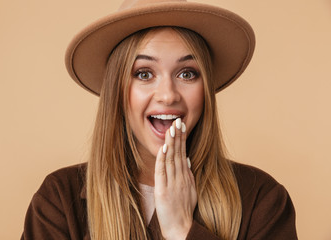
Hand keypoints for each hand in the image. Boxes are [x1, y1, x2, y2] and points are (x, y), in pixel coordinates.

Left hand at [154, 118, 196, 239]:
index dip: (182, 139)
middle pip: (179, 153)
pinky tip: (164, 148)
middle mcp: (181, 178)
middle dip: (178, 136)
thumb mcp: (189, 190)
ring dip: (171, 143)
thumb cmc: (184, 211)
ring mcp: (173, 183)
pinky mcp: (163, 190)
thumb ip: (188, 174)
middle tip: (178, 120)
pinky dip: (163, 159)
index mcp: (186, 177)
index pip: (184, 153)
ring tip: (171, 128)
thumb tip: (187, 159)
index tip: (181, 126)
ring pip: (172, 159)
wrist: (182, 229)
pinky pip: (163, 172)